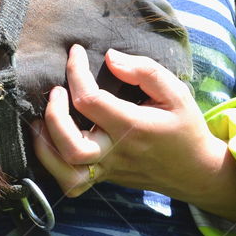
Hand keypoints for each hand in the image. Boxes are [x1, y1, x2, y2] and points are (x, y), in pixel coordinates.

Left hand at [31, 44, 235, 214]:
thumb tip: (110, 57)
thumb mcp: (175, 93)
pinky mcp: (100, 178)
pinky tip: (48, 142)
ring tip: (41, 119)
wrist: (194, 170)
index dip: (76, 72)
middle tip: (55, 91)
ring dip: (45, 144)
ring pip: (66, 170)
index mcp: (133, 127)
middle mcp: (115, 151)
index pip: (91, 101)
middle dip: (54, 116)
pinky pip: (70, 183)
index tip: (75, 53)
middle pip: (72, 146)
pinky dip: (52, 166)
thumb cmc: (182, 127)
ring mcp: (106, 168)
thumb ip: (145, 72)